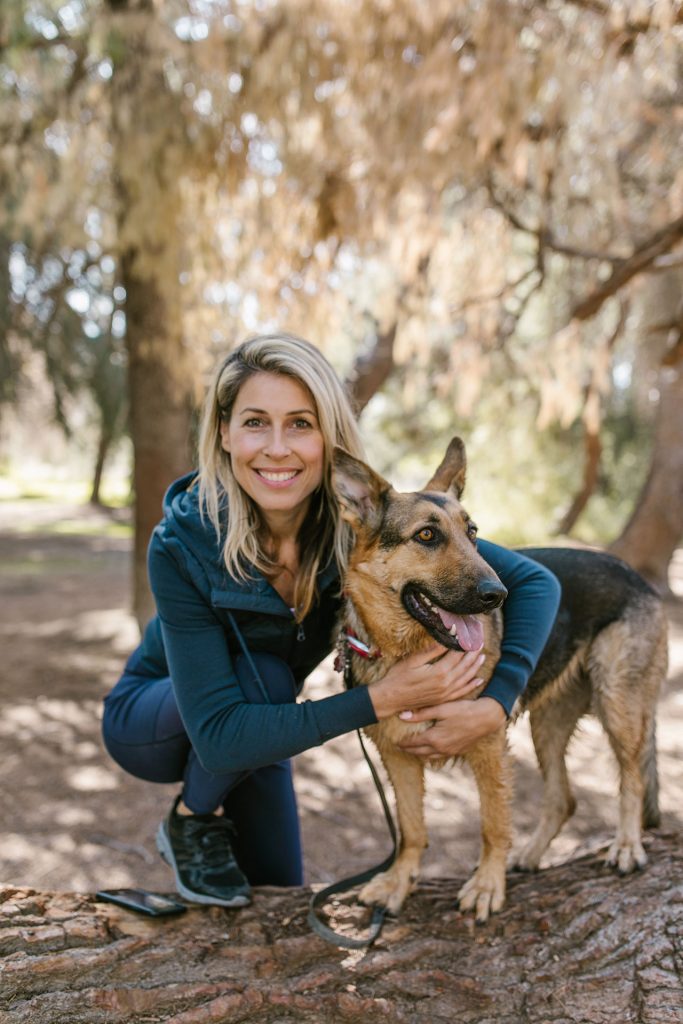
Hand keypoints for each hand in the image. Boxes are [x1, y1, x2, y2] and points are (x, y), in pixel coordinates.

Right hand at [368, 644, 485, 719]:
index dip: (465, 643)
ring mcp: (446, 693)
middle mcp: (446, 684)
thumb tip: (446, 639)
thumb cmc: (398, 677)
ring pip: (466, 678)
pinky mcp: (443, 699)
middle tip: (481, 641)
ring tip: (482, 656)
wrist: (391, 699)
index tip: (470, 634)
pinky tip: (478, 680)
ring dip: (476, 666)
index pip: (457, 655)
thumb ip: (432, 650)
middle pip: (465, 665)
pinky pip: (462, 692)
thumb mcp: (413, 660)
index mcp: (439, 672)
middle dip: (473, 652)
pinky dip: (471, 685)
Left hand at [396, 697, 505, 758]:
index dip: (402, 742)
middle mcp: (440, 748)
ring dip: (418, 754)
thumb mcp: (441, 708)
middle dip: (407, 749)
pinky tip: (429, 750)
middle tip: (398, 746)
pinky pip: (439, 757)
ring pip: (429, 757)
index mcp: (434, 738)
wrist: (486, 718)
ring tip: (411, 749)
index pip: (412, 743)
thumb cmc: (464, 710)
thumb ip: (421, 713)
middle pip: (418, 752)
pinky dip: (431, 755)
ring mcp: (450, 751)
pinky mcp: (458, 751)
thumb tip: (402, 716)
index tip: (393, 740)